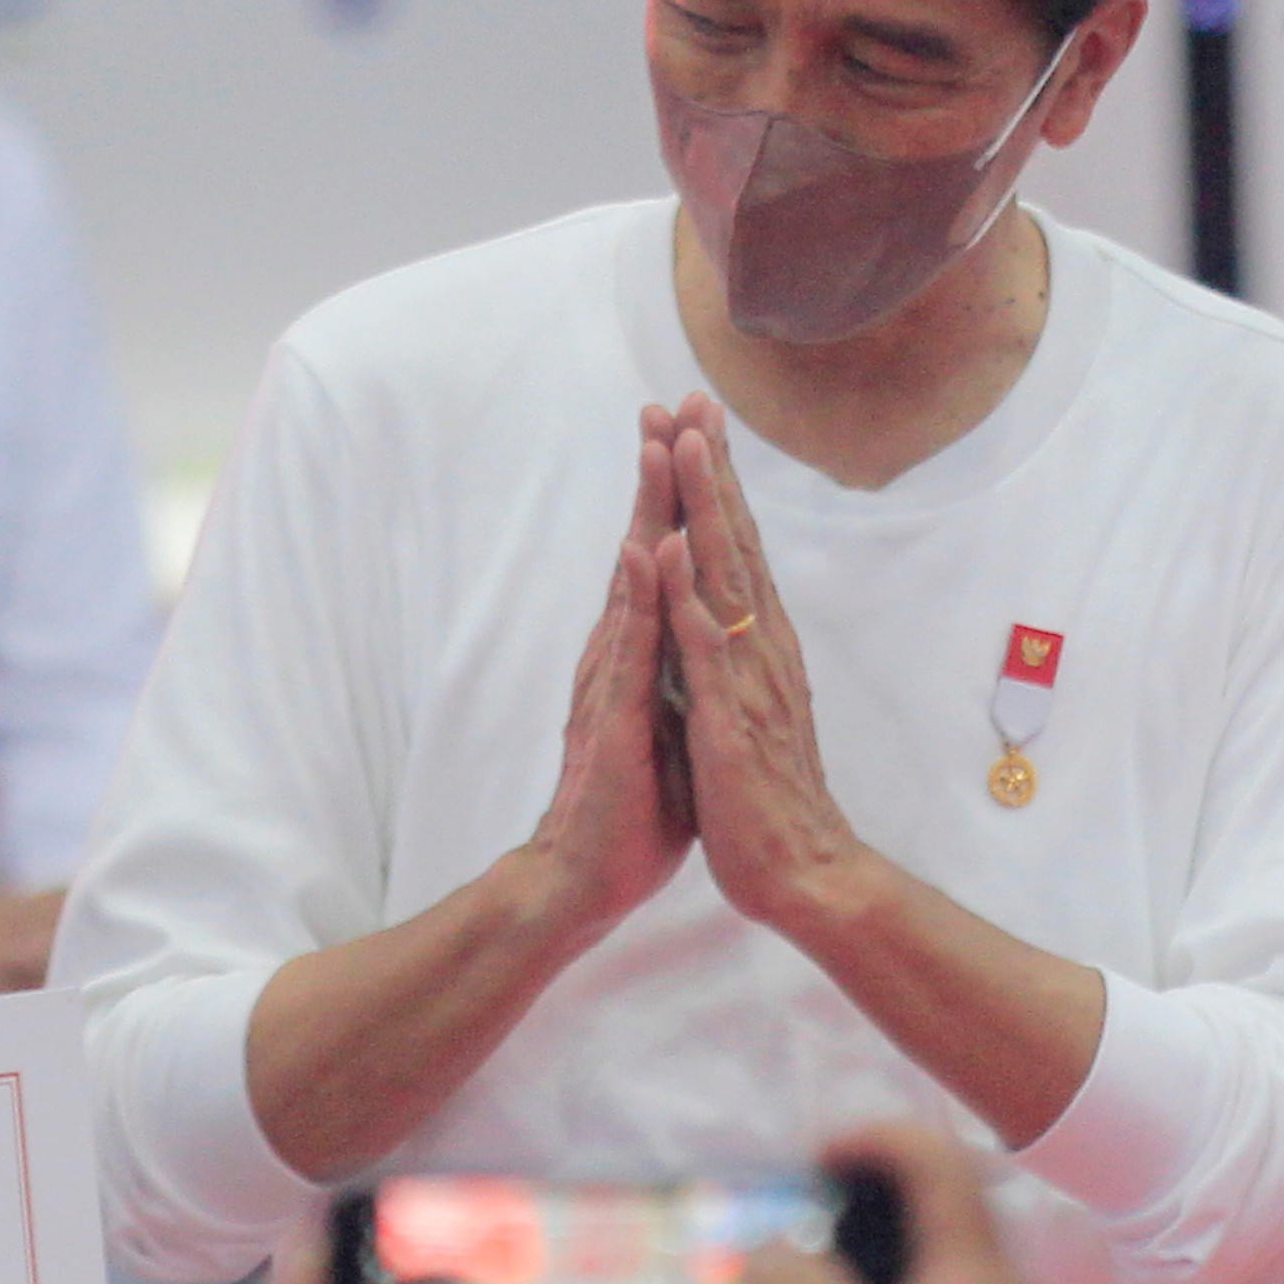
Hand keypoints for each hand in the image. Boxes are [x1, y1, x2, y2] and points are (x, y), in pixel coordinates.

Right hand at [517, 413, 697, 942]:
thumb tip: (697, 634)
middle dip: (660, 476)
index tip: (693, 433)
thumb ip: (678, 672)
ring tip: (655, 449)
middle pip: (642, 548)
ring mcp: (613, 682)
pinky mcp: (612, 719)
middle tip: (669, 404)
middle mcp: (622, 654)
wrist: (587, 879)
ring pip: (632, 581)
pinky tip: (640, 551)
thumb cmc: (634, 809)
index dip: (680, 497)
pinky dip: (637, 597)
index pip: (664, 559)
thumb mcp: (672, 724)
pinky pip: (630, 650)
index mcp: (644, 654)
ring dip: (646, 512)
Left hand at [654, 403, 869, 938]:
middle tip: (691, 399)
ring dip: (705, 510)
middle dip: (709, 468)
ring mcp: (749, 681)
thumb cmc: (769, 799)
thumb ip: (737, 657)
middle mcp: (761, 649)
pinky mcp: (732, 724)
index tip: (695, 421)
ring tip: (684, 446)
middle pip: (735, 542)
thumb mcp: (747, 710)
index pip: (735, 548)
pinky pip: (708, 654)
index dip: (714, 484)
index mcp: (758, 646)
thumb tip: (723, 612)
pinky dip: (691, 601)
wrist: (804, 874)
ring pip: (725, 579)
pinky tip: (676, 556)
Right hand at [749, 1122, 1042, 1283]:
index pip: (943, 1164)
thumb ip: (794, 1278)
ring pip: (935, 1269)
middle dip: (866, 1198)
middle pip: (945, 1210)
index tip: (809, 1160)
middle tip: (797, 1214)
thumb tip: (778, 1248)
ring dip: (869, 1255)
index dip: (873, 1140)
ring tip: (799, 1275)